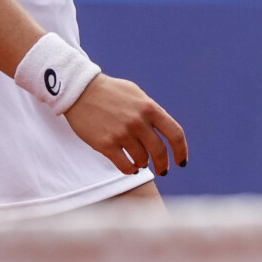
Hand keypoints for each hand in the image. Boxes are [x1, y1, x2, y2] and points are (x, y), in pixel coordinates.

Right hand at [65, 74, 189, 179]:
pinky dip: (130, 169)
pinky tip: (130, 167)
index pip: (175, 134)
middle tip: (163, 170)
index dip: (181, 151)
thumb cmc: (110, 92)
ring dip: (143, 164)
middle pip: (160, 152)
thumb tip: (165, 131)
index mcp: (149, 108)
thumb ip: (152, 111)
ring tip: (139, 162)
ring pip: (142, 160)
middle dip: (163, 164)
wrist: (80, 91)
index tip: (181, 162)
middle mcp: (138, 122)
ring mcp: (122, 134)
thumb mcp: (137, 95)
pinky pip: (125, 166)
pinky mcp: (106, 144)